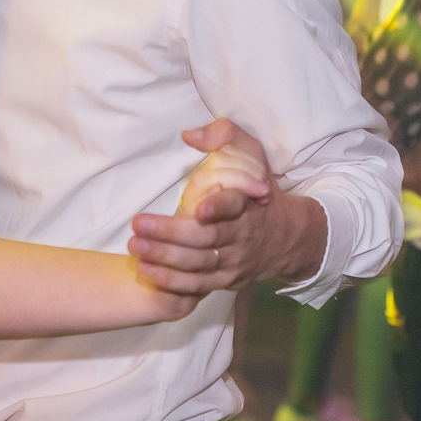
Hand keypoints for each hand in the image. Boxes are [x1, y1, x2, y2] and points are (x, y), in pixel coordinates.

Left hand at [126, 121, 327, 294]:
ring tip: (135, 247)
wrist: (284, 237)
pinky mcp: (226, 281)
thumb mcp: (250, 154)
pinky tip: (146, 271)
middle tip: (138, 225)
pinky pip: (198, 286)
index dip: (219, 208)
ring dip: (165, 259)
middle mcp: (243, 236)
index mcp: (248, 203)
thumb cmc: (256, 189)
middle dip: (171, 234)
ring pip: (200, 264)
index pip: (235, 205)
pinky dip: (171, 281)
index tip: (198, 210)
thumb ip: (223, 136)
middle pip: (207, 238)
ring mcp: (235, 262)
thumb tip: (190, 135)